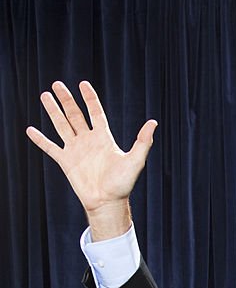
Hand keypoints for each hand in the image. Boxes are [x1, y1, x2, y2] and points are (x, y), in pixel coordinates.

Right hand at [26, 81, 156, 237]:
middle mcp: (88, 141)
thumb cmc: (123, 184)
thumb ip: (143, 141)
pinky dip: (41, 139)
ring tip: (44, 96)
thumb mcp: (135, 160)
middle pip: (75, 115)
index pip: (95, 113)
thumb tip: (154, 122)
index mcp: (103, 138)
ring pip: (61, 126)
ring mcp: (76, 151)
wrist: (108, 203)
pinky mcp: (66, 162)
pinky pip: (51, 148)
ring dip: (53, 111)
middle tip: (57, 84)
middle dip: (66, 99)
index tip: (83, 84)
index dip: (89, 98)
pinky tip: (31, 130)